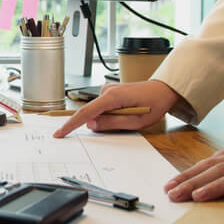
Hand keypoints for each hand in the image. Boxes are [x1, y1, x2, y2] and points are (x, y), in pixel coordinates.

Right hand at [52, 80, 179, 137]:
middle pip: (92, 113)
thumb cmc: (154, 104)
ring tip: (131, 115)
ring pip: (98, 111)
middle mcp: (107, 90)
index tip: (59, 133)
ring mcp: (108, 89)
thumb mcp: (136, 121)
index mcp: (112, 97)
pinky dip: (110, 114)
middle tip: (126, 121)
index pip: (86, 113)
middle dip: (102, 123)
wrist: (164, 90)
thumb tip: (92, 125)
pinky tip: (127, 111)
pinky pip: (103, 108)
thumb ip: (112, 123)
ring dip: (109, 119)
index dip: (71, 124)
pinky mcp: (110, 92)